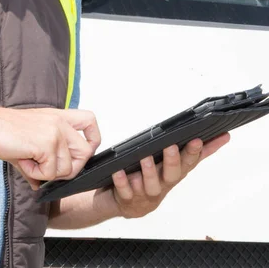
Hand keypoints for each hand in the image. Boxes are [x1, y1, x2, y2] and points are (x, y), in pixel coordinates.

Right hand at [0, 104, 100, 188]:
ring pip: (67, 169)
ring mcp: (56, 132)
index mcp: (59, 116)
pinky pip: (50, 173)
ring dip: (46, 173)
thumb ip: (46, 157)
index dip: (93, 139)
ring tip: (28, 159)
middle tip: (45, 167)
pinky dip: (35, 174)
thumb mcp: (32, 138)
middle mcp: (61, 122)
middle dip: (68, 169)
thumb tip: (46, 183)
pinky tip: (24, 160)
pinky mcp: (47, 144)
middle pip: (84, 154)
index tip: (84, 151)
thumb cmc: (4, 131)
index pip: (91, 121)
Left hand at [110, 133, 229, 218]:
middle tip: (172, 146)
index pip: (189, 162)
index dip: (195, 152)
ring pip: (149, 183)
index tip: (198, 139)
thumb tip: (222, 136)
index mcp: (174, 174)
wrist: (128, 204)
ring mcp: (145, 193)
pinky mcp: (127, 198)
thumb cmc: (153, 178)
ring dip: (148, 171)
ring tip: (145, 157)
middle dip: (173, 160)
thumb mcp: (174, 165)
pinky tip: (119, 171)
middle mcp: (162, 184)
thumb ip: (195, 152)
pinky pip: (124, 190)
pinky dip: (122, 181)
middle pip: (172, 174)